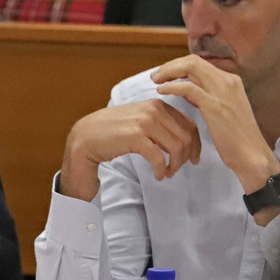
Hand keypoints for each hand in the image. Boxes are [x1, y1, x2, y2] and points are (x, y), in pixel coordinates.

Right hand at [60, 99, 202, 199]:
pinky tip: (158, 175)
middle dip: (186, 157)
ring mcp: (144, 122)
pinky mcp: (135, 136)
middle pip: (186, 136)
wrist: (84, 138)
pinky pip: (159, 157)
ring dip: (175, 165)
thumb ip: (158, 122)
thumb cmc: (110, 132)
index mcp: (157, 104)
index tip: (193, 158)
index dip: (196, 144)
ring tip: (167, 173)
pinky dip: (161, 169)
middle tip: (177, 169)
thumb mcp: (138, 120)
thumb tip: (182, 136)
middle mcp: (153, 109)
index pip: (189, 124)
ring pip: (176, 147)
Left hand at [151, 55, 279, 218]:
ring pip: (190, 67)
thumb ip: (207, 96)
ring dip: (168, 72)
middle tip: (155, 75)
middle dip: (170, 65)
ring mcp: (222, 91)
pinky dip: (172, 86)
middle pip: (193, 61)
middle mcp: (228, 81)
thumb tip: (188, 89)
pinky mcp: (214, 105)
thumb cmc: (235, 136)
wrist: (250, 152)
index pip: (200, 63)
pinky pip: (188, 87)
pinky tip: (161, 91)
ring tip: (155, 81)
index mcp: (230, 80)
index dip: (179, 66)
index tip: (164, 74)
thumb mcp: (223, 109)